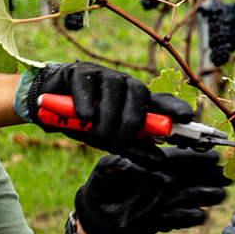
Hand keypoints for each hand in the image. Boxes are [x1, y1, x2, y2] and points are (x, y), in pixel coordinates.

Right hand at [14, 61, 191, 164]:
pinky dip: (87, 103)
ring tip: (97, 131)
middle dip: (131, 121)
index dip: (175, 109)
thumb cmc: (84, 123)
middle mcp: (125, 86)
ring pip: (116, 89)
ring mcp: (104, 76)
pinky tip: (83, 116)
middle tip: (119, 138)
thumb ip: (133, 149)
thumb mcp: (109, 141)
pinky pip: (89, 85)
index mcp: (136, 103)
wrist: (47, 108)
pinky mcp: (81, 71)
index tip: (187, 118)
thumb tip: (160, 161)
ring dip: (107, 116)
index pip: (162, 103)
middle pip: (140, 95)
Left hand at [74, 147, 229, 233]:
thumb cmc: (102, 186)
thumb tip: (127, 165)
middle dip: (211, 175)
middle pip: (192, 176)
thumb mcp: (104, 170)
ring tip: (220, 195)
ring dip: (206, 195)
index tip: (212, 156)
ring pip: (191, 196)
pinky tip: (200, 216)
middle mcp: (165, 181)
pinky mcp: (163, 219)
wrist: (99, 215)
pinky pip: (179, 218)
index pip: (179, 157)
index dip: (196, 156)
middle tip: (226, 175)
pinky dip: (189, 218)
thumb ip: (114, 165)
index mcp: (154, 164)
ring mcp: (166, 200)